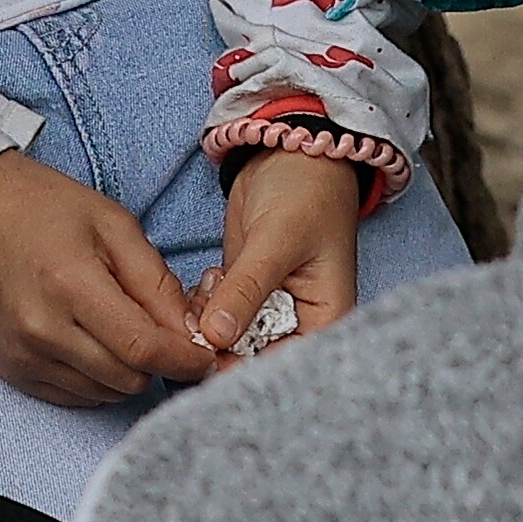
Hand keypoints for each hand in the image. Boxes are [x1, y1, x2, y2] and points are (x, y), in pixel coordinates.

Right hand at [0, 150, 213, 405]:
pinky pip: (74, 396)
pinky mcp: (11, 369)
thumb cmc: (43, 207)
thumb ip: (157, 282)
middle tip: (161, 330)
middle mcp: (41, 329)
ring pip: (104, 393)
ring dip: (126, 370)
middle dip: (157, 361)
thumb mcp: (113, 224)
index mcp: (70, 285)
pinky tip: (91, 340)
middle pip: (128, 379)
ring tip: (120, 328)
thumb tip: (192, 334)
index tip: (206, 355)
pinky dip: (96, 378)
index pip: (144, 348)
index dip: (186, 359)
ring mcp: (22, 355)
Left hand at [192, 143, 367, 358]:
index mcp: (324, 320)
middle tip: (198, 320)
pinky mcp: (242, 291)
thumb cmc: (306, 193)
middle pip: (253, 358)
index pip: (284, 365)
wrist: (292, 153)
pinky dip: (203, 305)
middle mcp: (298, 322)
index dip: (246, 369)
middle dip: (220, 345)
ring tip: (212, 285)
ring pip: (229, 338)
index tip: (210, 357)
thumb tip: (216, 337)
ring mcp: (267, 307)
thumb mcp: (277, 241)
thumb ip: (247, 290)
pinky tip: (208, 279)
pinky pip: (216, 314)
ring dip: (207, 323)